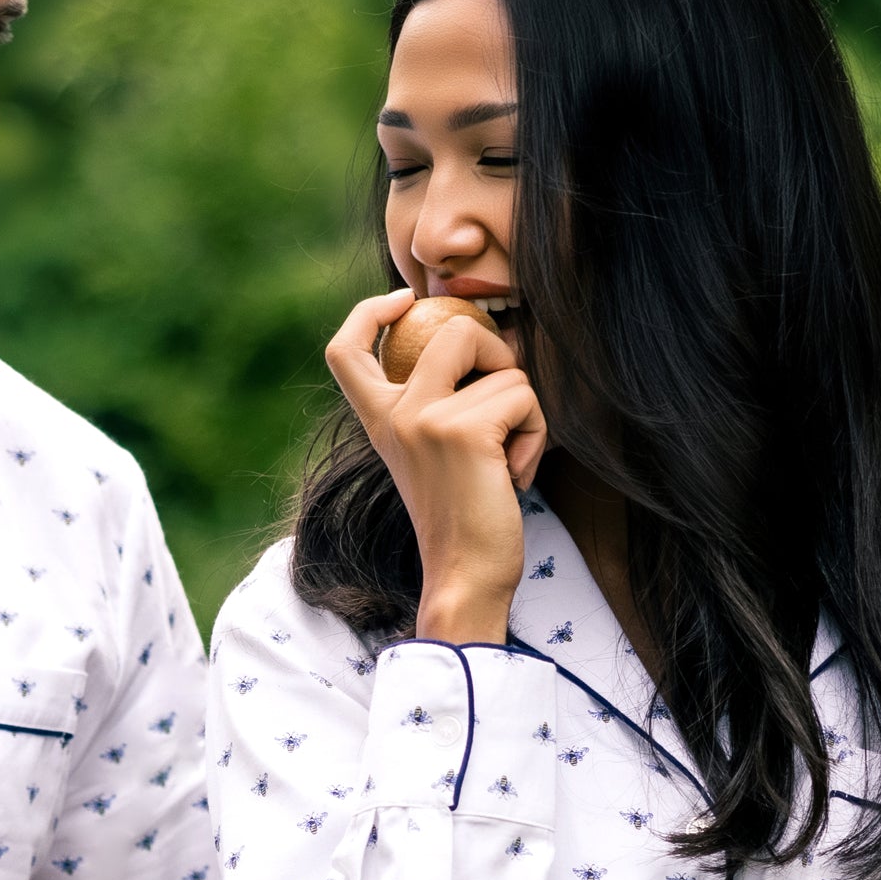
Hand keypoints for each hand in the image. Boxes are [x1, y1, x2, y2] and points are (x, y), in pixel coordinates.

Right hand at [323, 286, 545, 643]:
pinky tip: (515, 475)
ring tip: (507, 461)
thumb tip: (492, 340)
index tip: (404, 302)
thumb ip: (440, 403)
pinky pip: (524, 398)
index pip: (345, 350)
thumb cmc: (462, 521)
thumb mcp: (436, 453)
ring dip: (525, 413)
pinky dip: (536, 435)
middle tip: (504, 405)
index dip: (370, 312)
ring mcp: (425, 419)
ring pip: (505, 368)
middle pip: (452, 330)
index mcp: (380, 421)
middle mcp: (395, 414)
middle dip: (497, 353)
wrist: (463, 577)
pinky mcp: (464, 431)